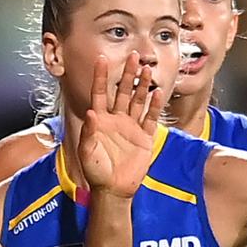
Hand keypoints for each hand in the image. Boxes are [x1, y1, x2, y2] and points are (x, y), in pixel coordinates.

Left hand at [78, 53, 167, 197]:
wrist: (114, 190)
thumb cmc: (96, 172)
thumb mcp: (88, 153)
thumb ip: (90, 133)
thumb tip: (91, 113)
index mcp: (100, 120)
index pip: (100, 93)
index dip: (101, 76)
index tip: (102, 59)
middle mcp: (116, 120)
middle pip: (123, 91)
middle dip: (128, 74)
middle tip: (134, 56)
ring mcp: (132, 127)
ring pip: (138, 101)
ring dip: (143, 85)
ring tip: (147, 69)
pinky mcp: (145, 137)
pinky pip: (151, 118)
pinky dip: (155, 106)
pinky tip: (158, 93)